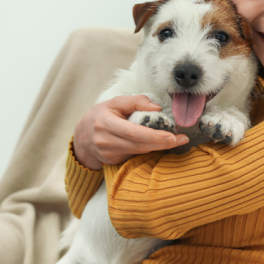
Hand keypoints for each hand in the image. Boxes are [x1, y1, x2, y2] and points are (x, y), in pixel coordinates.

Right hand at [73, 95, 188, 169]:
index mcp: (105, 123)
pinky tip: (159, 144)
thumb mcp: (115, 102)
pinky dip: (148, 149)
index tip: (172, 136)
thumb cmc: (101, 115)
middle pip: (139, 145)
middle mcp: (106, 141)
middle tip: (181, 140)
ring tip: (177, 140)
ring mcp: (109, 154)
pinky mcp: (113, 161)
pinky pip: (135, 155)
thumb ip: (136, 101)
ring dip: (159, 147)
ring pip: (139, 151)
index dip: (153, 136)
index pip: (133, 132)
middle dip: (162, 143)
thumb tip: (157, 108)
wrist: (82, 136)